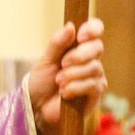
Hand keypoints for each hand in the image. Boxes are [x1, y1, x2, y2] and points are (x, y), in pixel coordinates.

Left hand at [28, 18, 106, 134]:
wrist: (38, 108)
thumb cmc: (42, 83)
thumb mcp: (45, 60)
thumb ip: (57, 43)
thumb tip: (71, 26)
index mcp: (78, 46)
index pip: (95, 29)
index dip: (92, 29)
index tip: (81, 36)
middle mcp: (90, 59)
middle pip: (97, 47)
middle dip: (79, 55)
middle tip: (63, 63)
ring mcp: (95, 76)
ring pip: (94, 67)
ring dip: (73, 74)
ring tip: (59, 82)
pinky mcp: (95, 94)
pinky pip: (93, 85)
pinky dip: (76, 87)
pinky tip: (65, 93)